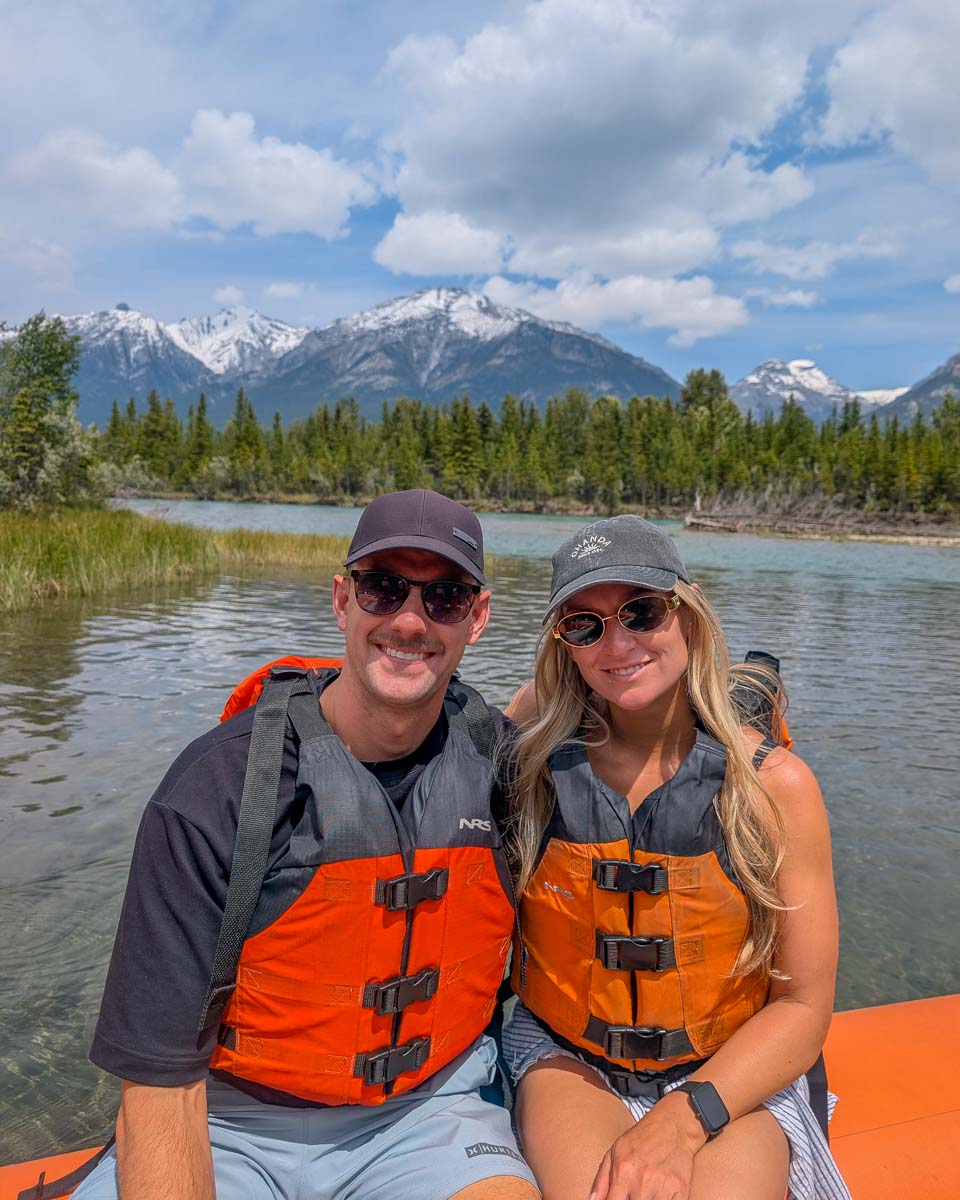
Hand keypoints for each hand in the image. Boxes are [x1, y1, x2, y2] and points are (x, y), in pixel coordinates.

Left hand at [588, 1091, 704, 1199]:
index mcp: (623, 1172)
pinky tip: (657, 1196)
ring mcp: (663, 1188)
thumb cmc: (640, 1140)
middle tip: (631, 1195)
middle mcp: (642, 1182)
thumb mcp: (614, 1152)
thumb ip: (601, 1180)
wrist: (672, 1126)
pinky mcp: (681, 1191)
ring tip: (644, 1195)